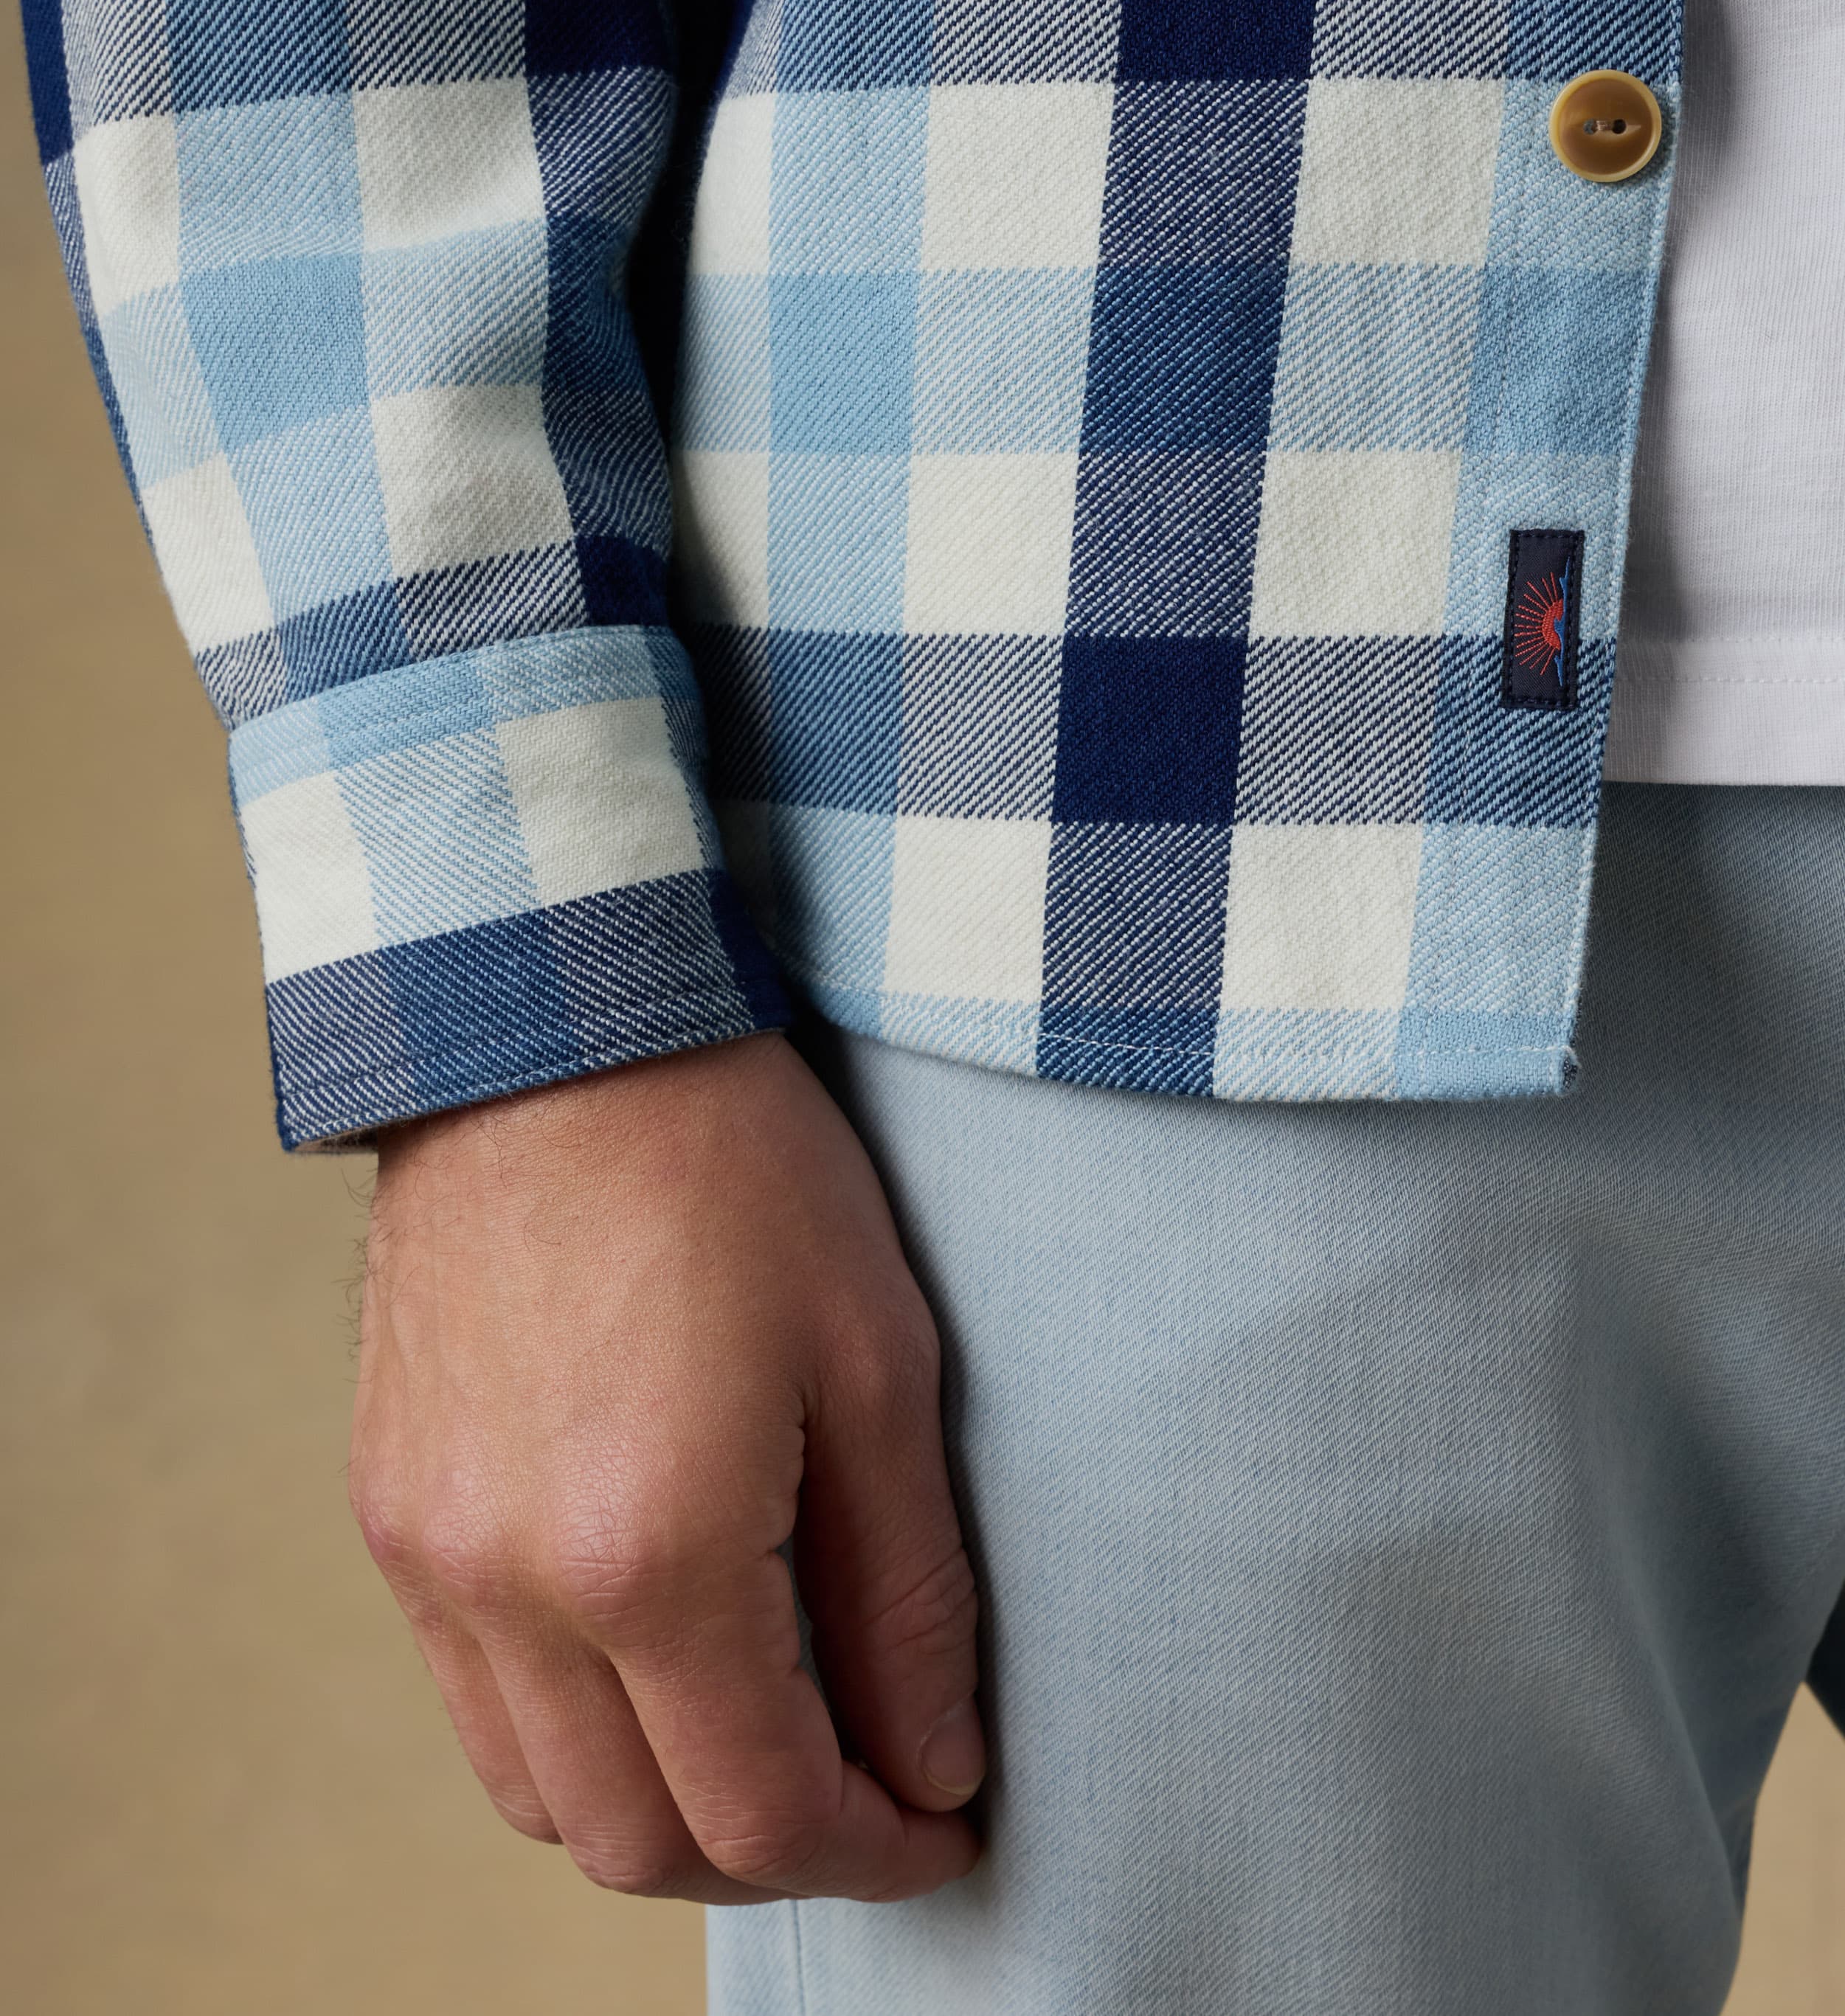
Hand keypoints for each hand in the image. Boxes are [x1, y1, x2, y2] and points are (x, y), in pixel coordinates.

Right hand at [350, 1033, 983, 1903]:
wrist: (550, 1030)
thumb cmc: (734, 1167)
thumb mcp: (878, 1364)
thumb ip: (908, 1592)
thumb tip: (936, 1760)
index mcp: (653, 1554)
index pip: (767, 1814)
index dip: (878, 1851)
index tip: (947, 1823)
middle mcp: (512, 1586)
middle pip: (641, 1845)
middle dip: (774, 1853)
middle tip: (871, 1786)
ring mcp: (429, 1555)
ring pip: (541, 1801)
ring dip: (662, 1809)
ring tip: (765, 1730)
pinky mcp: (389, 1511)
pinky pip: (472, 1700)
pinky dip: (571, 1731)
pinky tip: (653, 1651)